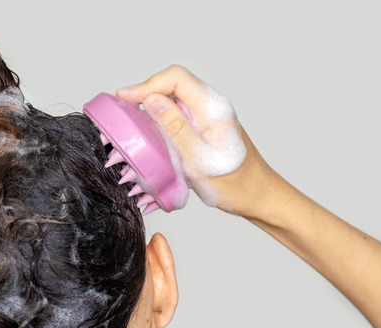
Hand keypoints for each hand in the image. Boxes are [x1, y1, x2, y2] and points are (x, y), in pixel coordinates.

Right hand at [116, 65, 277, 215]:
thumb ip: (175, 128)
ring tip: (131, 119)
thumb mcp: (199, 159)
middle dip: (146, 92)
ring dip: (152, 105)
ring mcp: (208, 115)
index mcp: (213, 108)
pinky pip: (179, 113)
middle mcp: (211, 105)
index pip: (176, 77)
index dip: (147, 84)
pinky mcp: (204, 127)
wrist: (257, 196)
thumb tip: (151, 100)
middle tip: (123, 110)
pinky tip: (150, 131)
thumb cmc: (234, 184)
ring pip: (174, 97)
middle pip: (173, 83)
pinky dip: (161, 117)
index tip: (125, 99)